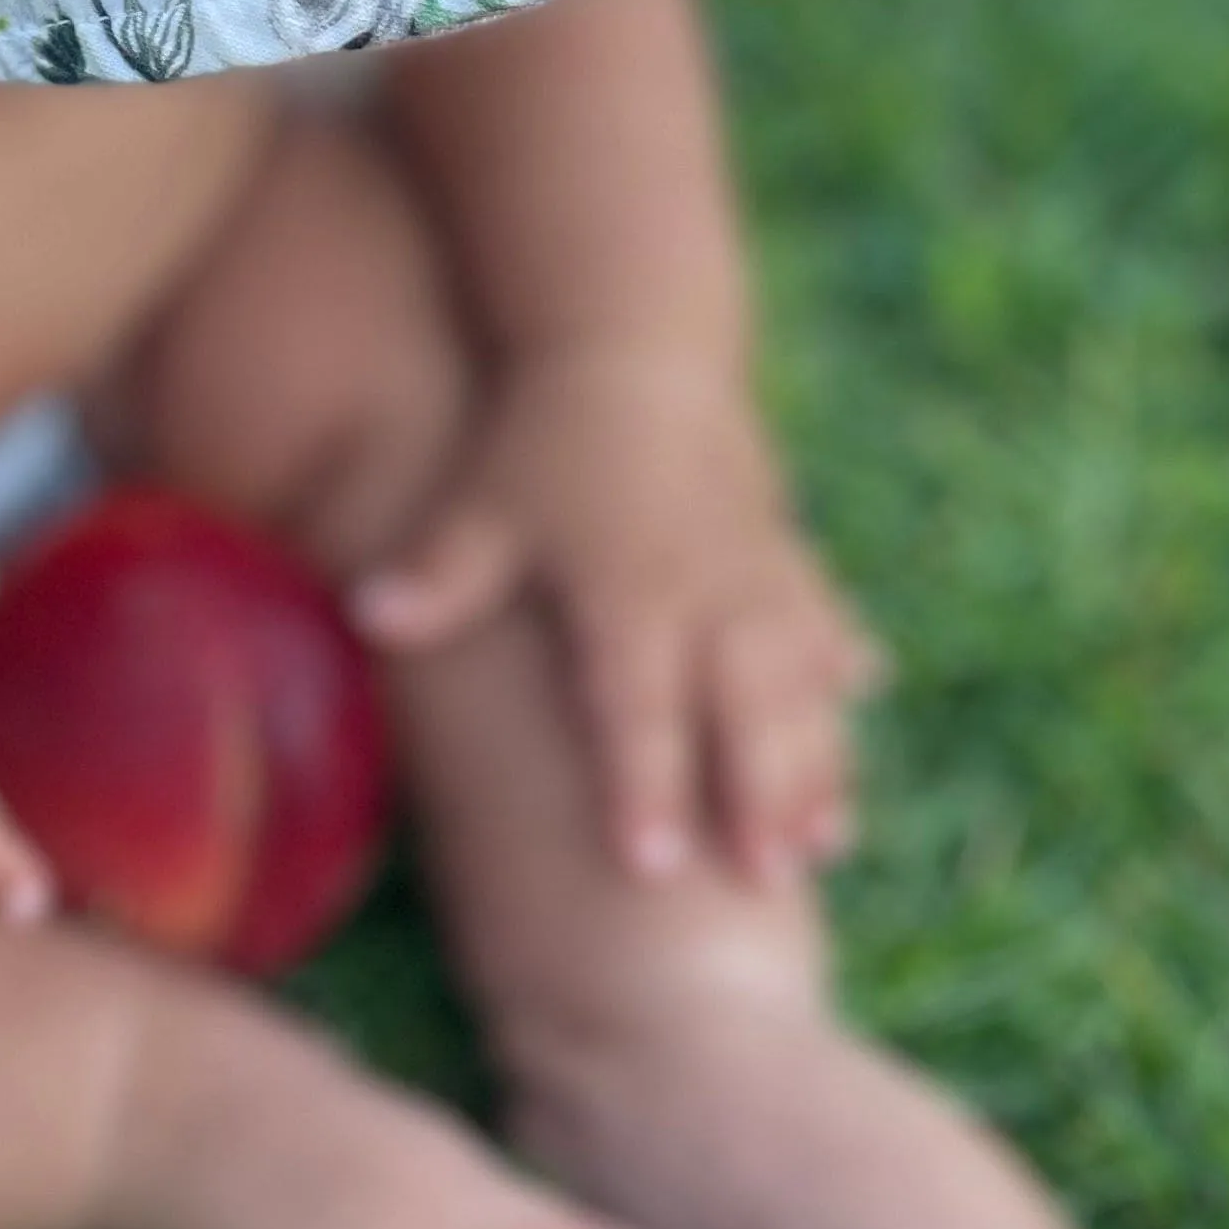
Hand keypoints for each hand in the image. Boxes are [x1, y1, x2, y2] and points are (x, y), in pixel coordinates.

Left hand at [347, 340, 883, 889]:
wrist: (630, 347)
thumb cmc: (543, 440)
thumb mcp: (484, 503)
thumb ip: (437, 572)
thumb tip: (364, 616)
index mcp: (627, 592)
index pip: (634, 706)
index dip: (642, 785)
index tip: (653, 867)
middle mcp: (704, 592)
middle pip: (742, 709)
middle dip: (759, 796)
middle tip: (768, 882)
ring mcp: (755, 574)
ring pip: (800, 683)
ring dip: (816, 759)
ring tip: (825, 845)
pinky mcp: (783, 552)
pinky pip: (825, 618)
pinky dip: (844, 661)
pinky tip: (864, 697)